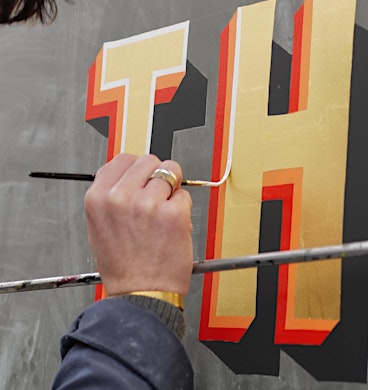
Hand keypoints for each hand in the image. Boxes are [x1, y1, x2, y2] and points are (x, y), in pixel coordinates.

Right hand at [84, 153, 193, 297]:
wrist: (140, 292)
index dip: (138, 168)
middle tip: (157, 197)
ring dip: (171, 192)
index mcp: (98, 198)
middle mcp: (121, 197)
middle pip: (149, 161)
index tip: (144, 177)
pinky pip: (184, 196)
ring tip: (163, 217)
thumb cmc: (123, 267)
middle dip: (157, 175)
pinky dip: (183, 209)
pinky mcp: (173, 213)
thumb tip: (129, 177)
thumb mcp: (100, 227)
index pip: (123, 159)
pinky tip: (172, 227)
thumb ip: (112, 197)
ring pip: (170, 174)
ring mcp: (148, 203)